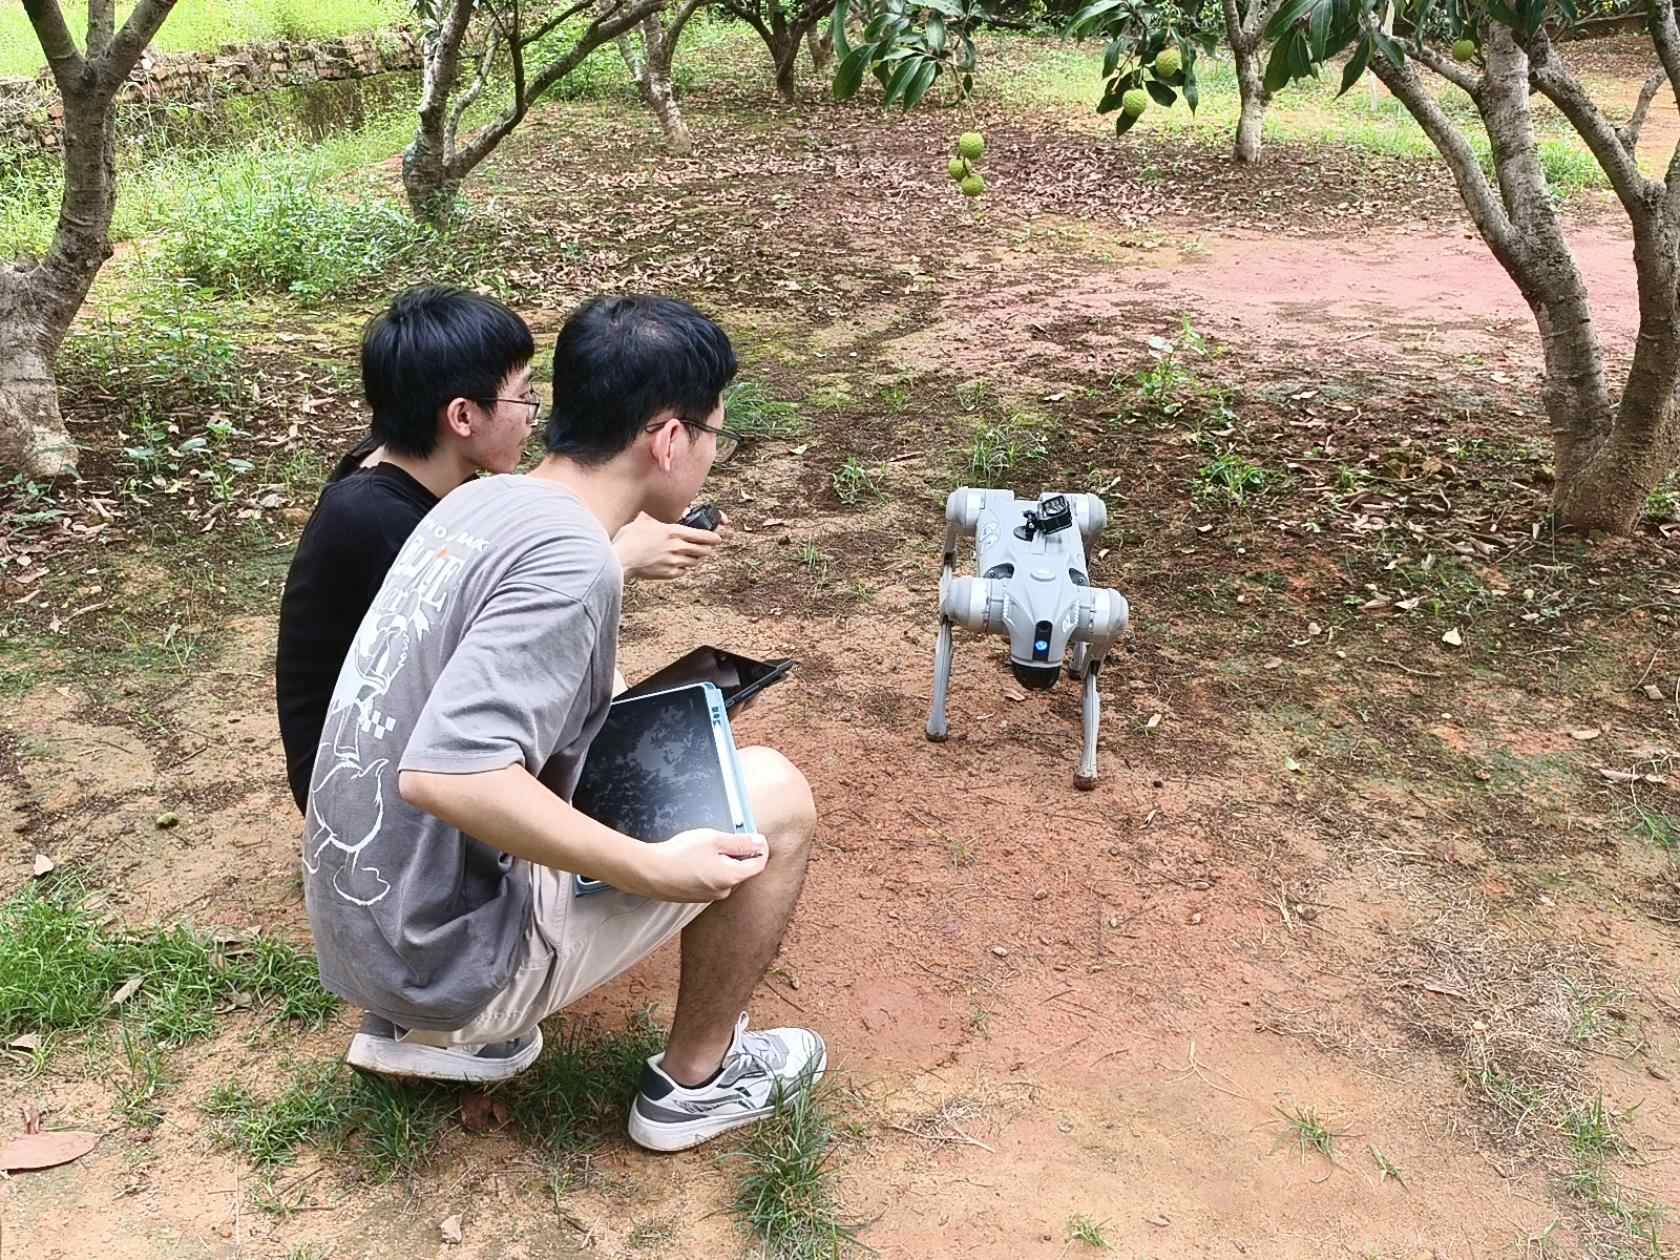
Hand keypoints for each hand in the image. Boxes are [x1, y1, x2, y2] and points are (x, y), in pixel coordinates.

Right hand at [613, 511, 726, 580]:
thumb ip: (654, 515)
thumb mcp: (642, 519)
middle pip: (703, 550)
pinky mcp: (669, 573)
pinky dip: (684, 567)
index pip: (702, 535)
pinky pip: (684, 571)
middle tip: (706, 547)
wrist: (620, 560)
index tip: (718, 538)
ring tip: (692, 555)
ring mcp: (674, 561)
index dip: (713, 537)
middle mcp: (677, 547)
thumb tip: (655, 509)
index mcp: (673, 531)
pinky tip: (679, 563)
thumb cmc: (629, 539)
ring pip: (695, 561)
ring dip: (696, 558)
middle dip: (706, 548)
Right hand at [623, 829, 767, 901]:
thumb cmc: (680, 854)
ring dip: (720, 861)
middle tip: (720, 838)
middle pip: (741, 870)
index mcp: (732, 878)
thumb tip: (759, 842)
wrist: (648, 872)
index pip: (758, 865)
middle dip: (736, 853)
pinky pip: (709, 880)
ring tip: (702, 848)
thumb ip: (740, 842)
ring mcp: (708, 897)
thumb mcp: (714, 840)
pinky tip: (692, 860)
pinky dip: (707, 869)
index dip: (759, 848)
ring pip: (724, 875)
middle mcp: (723, 891)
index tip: (752, 835)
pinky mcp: (694, 897)